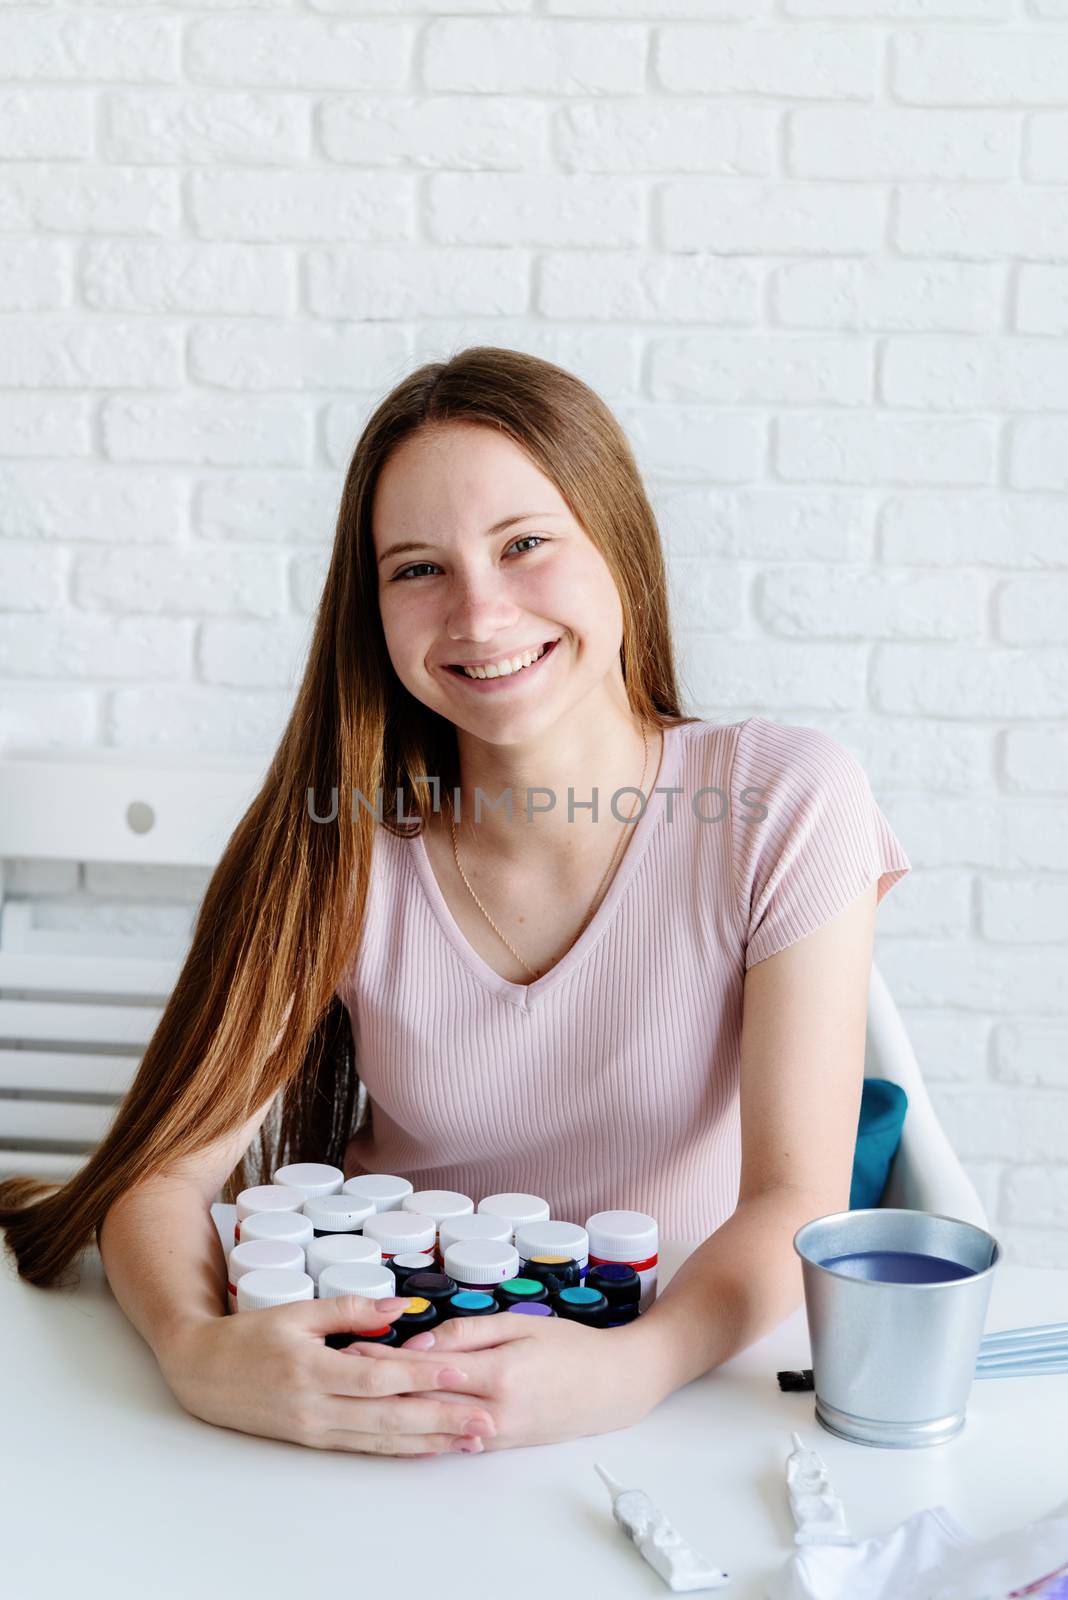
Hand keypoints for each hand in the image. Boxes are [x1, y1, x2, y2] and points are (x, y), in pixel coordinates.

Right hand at [158, 1294, 496, 1456]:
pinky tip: (427, 1448)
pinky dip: (399, 1449)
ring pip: (382, 1439)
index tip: (461, 1374)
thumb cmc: (248, 1336)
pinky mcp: (313, 1440)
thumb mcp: (297, 1311)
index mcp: (312, 1369)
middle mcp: (316, 1406)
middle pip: (389, 1417)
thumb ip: (351, 1310)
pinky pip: (364, 1447)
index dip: (422, 1376)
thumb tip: (402, 1307)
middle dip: (441, 1419)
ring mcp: (315, 1429)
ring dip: (429, 1441)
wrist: (200, 1371)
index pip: (379, 1377)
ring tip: (469, 1439)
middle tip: (484, 1419)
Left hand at [355, 1311, 659, 1450]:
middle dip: (378, 1385)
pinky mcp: (501, 1444)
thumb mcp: (522, 1324)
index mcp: (497, 1373)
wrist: (615, 1386)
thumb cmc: (572, 1347)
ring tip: (358, 1396)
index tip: (353, 1344)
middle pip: (421, 1400)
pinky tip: (398, 1424)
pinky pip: (451, 1439)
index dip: (385, 1358)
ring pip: (432, 1426)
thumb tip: (421, 1343)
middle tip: (341, 1369)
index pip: (426, 1368)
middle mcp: (492, 1411)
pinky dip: (422, 1430)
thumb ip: (468, 1333)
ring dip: (393, 1411)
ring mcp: (496, 1433)